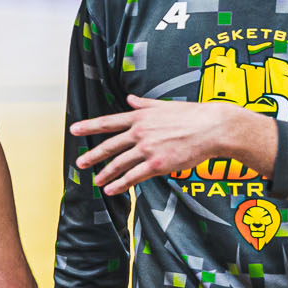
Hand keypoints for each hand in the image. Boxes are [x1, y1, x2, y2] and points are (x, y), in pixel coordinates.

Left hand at [71, 95, 252, 195]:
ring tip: (97, 181)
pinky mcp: (157, 164)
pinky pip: (133, 177)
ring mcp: (147, 149)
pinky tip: (111, 189)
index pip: (109, 122)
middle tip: (80, 163)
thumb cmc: (192, 116)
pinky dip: (120, 184)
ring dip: (105, 174)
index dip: (89, 126)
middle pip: (110, 146)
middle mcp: (140, 132)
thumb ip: (144, 104)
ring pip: (119, 164)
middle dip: (92, 155)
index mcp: (140, 116)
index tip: (74, 130)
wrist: (212, 128)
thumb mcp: (164, 105)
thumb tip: (130, 98)